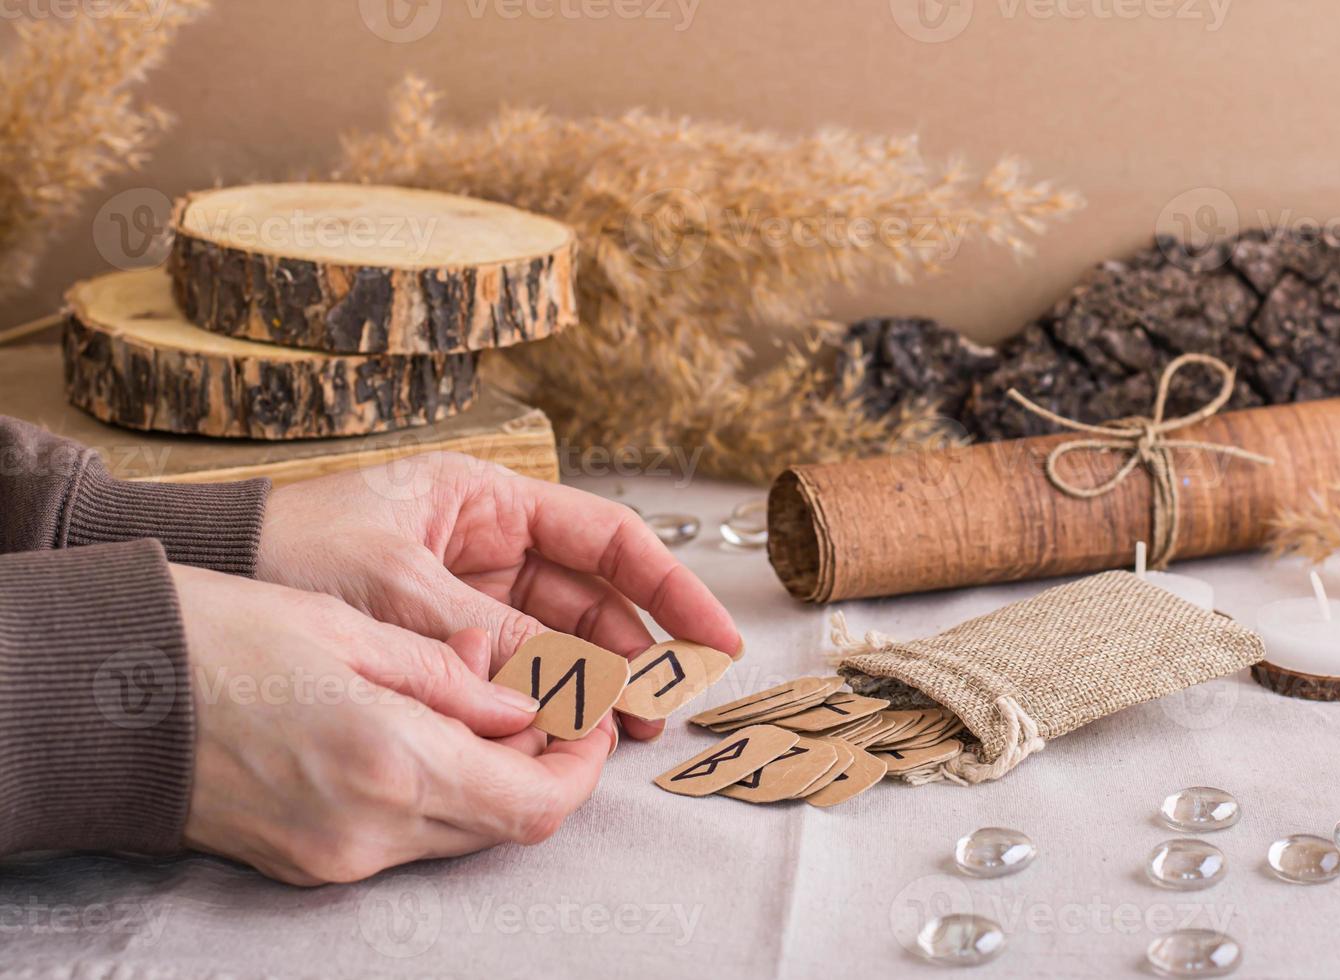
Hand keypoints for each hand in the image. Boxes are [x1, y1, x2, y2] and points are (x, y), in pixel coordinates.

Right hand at [173, 563, 612, 884]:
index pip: (535, 802)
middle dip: (544, 770)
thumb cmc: (221, 638)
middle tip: (550, 709)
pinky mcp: (307, 862)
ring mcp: (335, 856)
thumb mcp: (355, 631)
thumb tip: (528, 707)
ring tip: (487, 714)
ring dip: (492, 782)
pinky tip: (422, 738)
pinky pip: (405, 837)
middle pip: (504, 824)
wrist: (106, 694)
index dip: (581, 766)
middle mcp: (371, 830)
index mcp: (394, 764)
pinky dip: (436, 794)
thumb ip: (455, 679)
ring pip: (459, 833)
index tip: (592, 721)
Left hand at [256, 452, 741, 739]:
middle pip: (593, 596)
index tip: (713, 635)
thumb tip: (573, 687)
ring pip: (559, 638)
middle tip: (666, 706)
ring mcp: (471, 592)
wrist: (209, 575)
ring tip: (630, 729)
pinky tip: (565, 726)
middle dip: (636, 648)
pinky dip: (542, 696)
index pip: (607, 538)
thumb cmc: (291, 549)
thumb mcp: (397, 586)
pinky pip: (513, 667)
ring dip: (596, 680)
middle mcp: (490, 542)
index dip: (668, 587)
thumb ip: (489, 636)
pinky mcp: (445, 638)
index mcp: (488, 498)